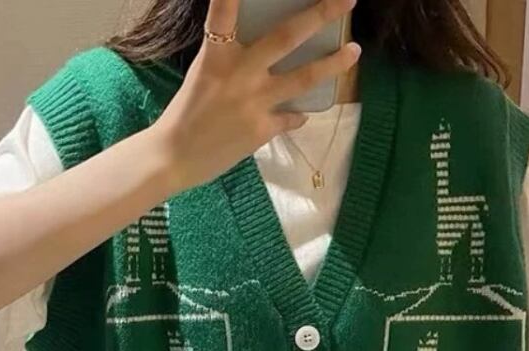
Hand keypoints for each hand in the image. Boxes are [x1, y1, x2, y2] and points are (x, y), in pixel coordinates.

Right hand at [151, 0, 360, 191]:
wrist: (173, 158)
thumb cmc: (184, 115)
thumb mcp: (203, 75)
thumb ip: (229, 59)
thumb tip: (261, 50)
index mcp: (216, 55)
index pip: (224, 11)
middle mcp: (240, 73)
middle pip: (287, 37)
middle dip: (321, 14)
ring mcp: (254, 102)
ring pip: (304, 77)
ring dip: (333, 64)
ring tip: (355, 52)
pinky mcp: (261, 129)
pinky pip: (291, 116)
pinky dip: (297, 114)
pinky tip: (301, 113)